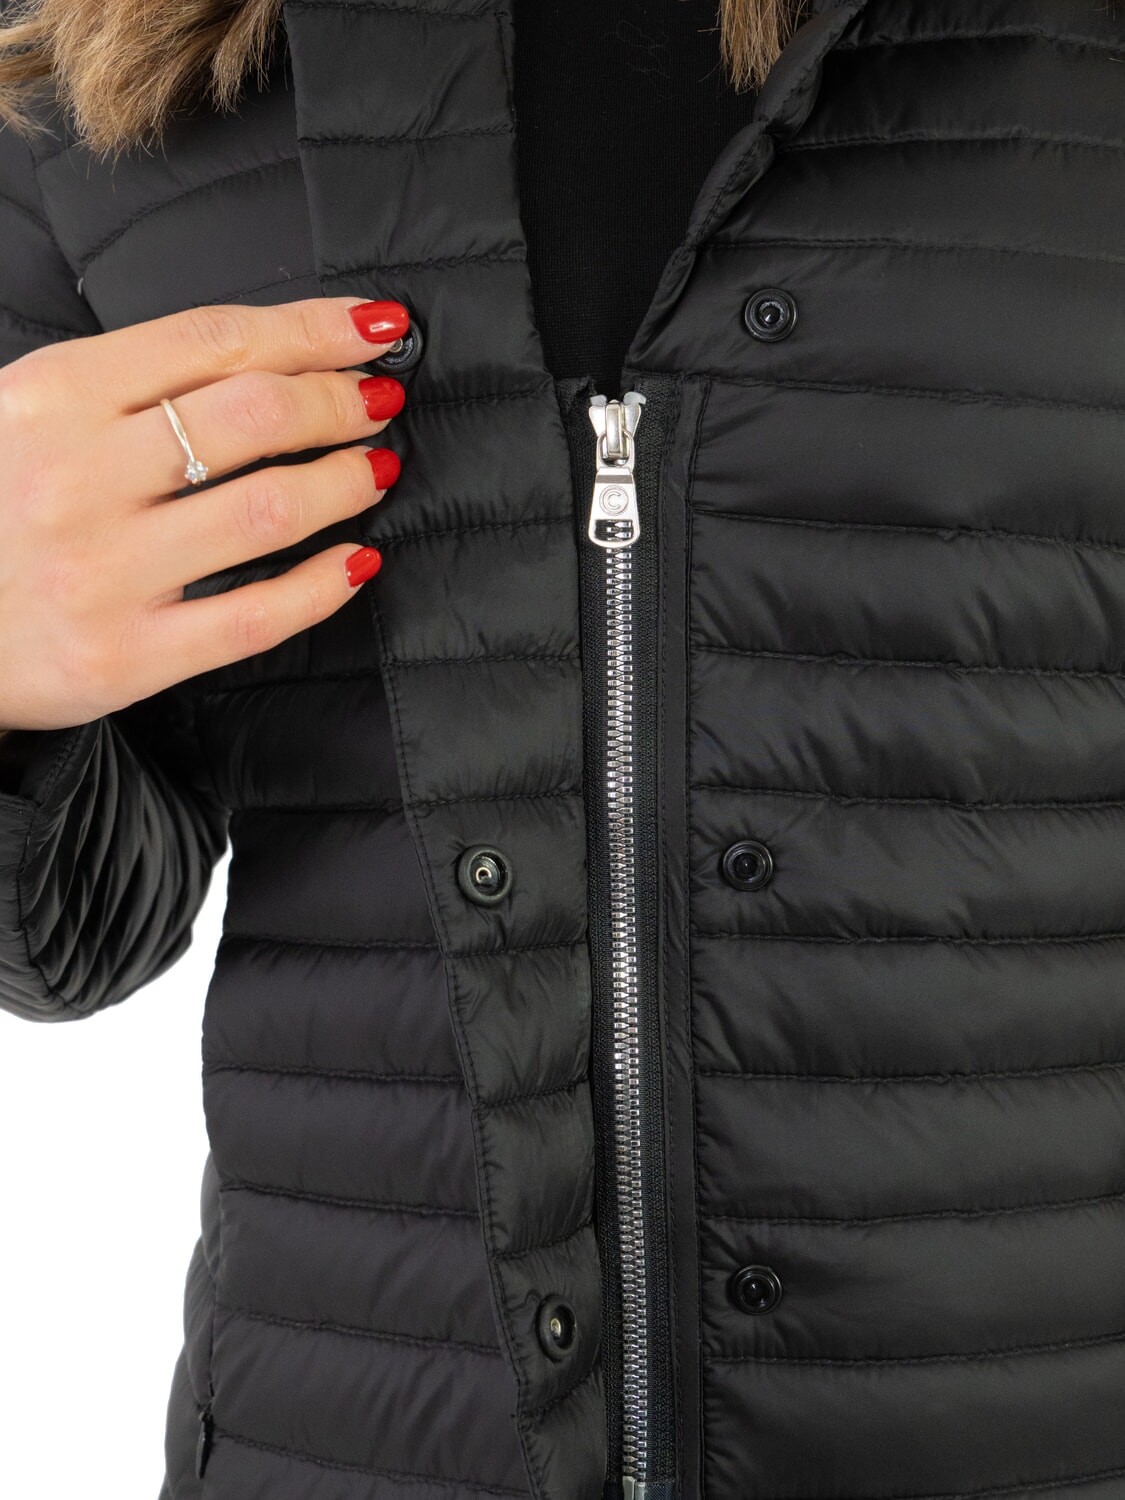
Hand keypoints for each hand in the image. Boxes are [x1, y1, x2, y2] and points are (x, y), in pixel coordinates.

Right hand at [0, 296, 406, 732]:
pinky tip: (357, 561)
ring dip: (344, 482)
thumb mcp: (25, 414)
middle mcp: (76, 479)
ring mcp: (104, 572)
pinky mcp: (127, 656)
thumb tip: (266, 356)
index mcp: (52, 397)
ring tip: (375, 467)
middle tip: (376, 402)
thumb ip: (124, 382)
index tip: (370, 329)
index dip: (311, 330)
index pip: (213, 342)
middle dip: (337, 400)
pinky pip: (254, 617)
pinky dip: (322, 585)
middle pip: (253, 417)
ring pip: (267, 510)